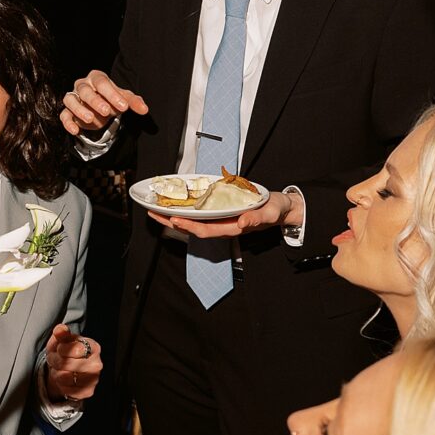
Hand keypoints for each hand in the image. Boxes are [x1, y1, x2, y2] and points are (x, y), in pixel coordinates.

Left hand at [43, 324, 102, 403]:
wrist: (69, 370)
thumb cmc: (67, 352)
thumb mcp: (63, 340)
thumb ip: (61, 333)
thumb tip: (60, 329)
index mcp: (93, 347)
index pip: (75, 349)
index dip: (61, 349)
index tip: (60, 348)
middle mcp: (97, 364)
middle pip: (67, 364)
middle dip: (55, 361)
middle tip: (54, 359)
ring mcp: (94, 379)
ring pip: (64, 378)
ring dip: (56, 374)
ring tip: (59, 369)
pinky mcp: (88, 391)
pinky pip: (67, 390)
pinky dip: (61, 386)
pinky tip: (64, 380)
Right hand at [59, 69, 148, 138]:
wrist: (99, 108)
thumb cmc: (110, 99)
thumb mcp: (122, 99)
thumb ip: (132, 102)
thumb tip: (145, 109)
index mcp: (97, 78)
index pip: (103, 83)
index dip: (112, 94)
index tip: (124, 107)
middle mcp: (83, 85)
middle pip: (86, 90)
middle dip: (96, 101)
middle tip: (107, 112)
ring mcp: (73, 97)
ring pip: (71, 100)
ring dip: (79, 110)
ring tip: (90, 120)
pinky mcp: (67, 111)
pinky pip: (64, 115)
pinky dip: (68, 123)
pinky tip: (75, 131)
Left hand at [148, 189, 300, 243]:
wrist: (280, 209)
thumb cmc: (275, 210)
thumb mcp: (269, 212)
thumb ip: (257, 218)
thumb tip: (242, 223)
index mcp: (232, 228)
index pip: (205, 230)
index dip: (189, 226)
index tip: (174, 220)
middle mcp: (223, 226)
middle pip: (193, 227)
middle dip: (173, 222)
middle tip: (154, 213)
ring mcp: (221, 221)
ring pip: (194, 221)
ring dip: (175, 216)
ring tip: (158, 209)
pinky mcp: (222, 213)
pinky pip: (200, 214)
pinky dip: (187, 210)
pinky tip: (177, 204)